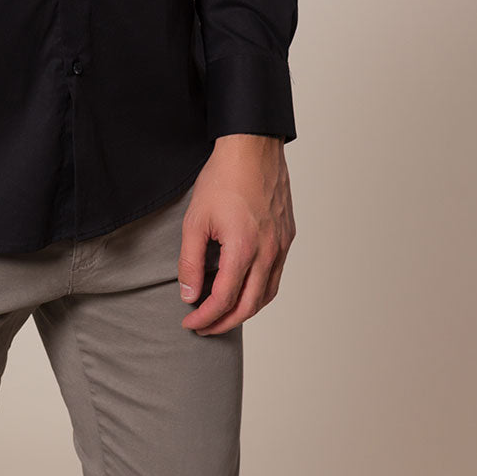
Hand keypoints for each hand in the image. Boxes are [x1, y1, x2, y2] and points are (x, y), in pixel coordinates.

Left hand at [178, 134, 294, 335]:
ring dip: (244, 310)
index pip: (224, 300)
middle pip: (248, 306)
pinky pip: (276, 275)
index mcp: (244, 249)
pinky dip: (259, 291)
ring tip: (222, 313)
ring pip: (266, 295)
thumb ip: (190, 262)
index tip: (189, 322)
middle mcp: (268, 252)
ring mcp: (282, 245)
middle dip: (223, 323)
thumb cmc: (222, 178)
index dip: (204, 317)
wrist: (252, 148)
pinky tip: (243, 287)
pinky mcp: (287, 236)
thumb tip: (190, 295)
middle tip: (203, 327)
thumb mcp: (195, 220)